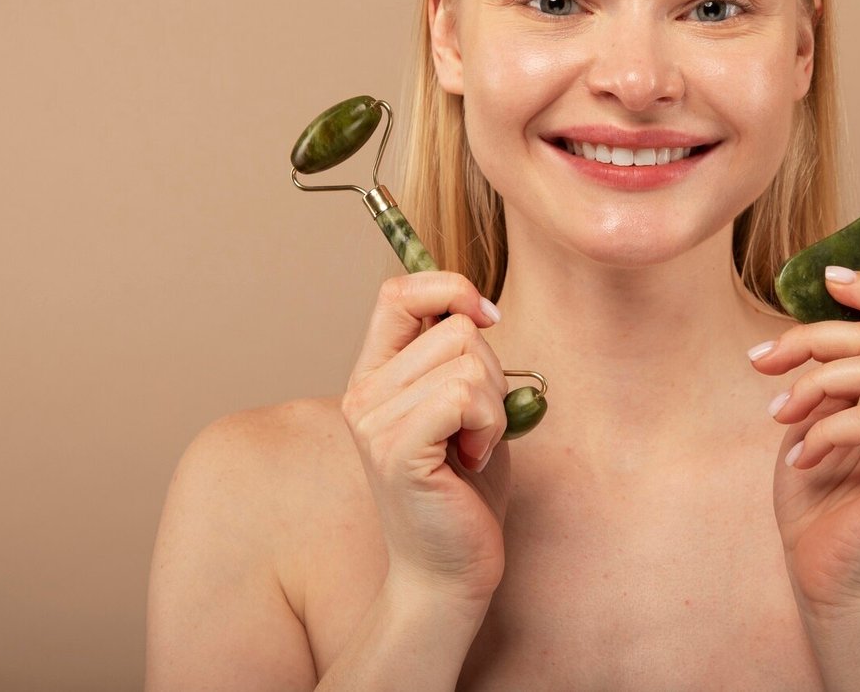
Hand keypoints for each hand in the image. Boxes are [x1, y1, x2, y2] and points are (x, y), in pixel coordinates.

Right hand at [340, 270, 511, 606]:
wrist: (449, 570)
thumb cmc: (463, 491)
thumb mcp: (462, 405)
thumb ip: (457, 356)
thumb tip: (474, 306)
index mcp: (375, 373)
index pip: (398, 291)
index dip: (450, 288)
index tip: (487, 318)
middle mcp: (364, 392)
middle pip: (454, 326)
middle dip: (492, 371)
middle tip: (478, 425)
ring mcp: (374, 421)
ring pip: (467, 362)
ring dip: (494, 406)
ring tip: (473, 447)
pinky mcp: (396, 449)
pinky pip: (462, 396)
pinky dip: (488, 426)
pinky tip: (472, 460)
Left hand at [750, 267, 859, 613]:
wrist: (827, 581)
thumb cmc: (819, 506)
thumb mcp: (816, 421)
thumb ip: (828, 376)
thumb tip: (809, 327)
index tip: (828, 277)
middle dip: (810, 341)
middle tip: (760, 363)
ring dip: (811, 386)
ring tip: (779, 416)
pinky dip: (822, 430)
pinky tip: (800, 459)